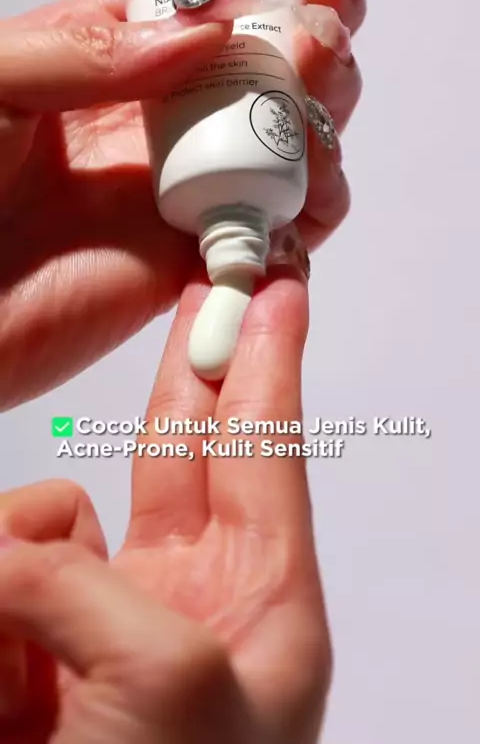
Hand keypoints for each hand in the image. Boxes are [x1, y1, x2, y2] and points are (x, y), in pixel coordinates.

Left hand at [0, 0, 401, 408]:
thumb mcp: (1, 80)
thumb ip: (93, 50)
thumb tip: (211, 30)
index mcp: (121, 54)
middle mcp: (170, 113)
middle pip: (274, 55)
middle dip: (322, 20)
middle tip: (322, 16)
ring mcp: (193, 182)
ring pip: (296, 132)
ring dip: (326, 101)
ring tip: (315, 76)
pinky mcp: (205, 252)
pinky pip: (288, 222)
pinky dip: (319, 198)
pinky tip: (311, 175)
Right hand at [0, 259, 328, 743]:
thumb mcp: (167, 683)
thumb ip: (78, 582)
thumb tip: (4, 552)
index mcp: (264, 604)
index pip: (266, 449)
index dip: (270, 362)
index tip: (281, 292)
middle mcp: (192, 599)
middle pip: (194, 447)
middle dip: (200, 368)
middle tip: (220, 289)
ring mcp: (108, 620)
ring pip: (52, 517)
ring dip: (21, 558)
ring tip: (20, 676)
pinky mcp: (36, 647)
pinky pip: (7, 566)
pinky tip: (4, 678)